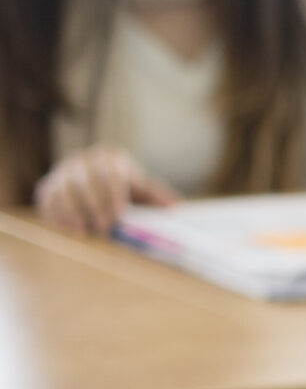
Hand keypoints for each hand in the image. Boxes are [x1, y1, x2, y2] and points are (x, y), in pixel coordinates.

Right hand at [34, 145, 178, 236]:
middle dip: (95, 205)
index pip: (111, 172)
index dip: (114, 193)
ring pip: (63, 189)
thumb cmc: (123, 187)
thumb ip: (155, 195)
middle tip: (105, 226)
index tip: (120, 213)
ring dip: (72, 211)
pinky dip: (55, 214)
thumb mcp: (140, 188)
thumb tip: (175, 205)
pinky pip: (48, 198)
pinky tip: (67, 228)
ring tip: (84, 231)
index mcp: (109, 156)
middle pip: (85, 180)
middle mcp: (82, 159)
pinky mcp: (48, 186)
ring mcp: (62, 171)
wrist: (93, 181)